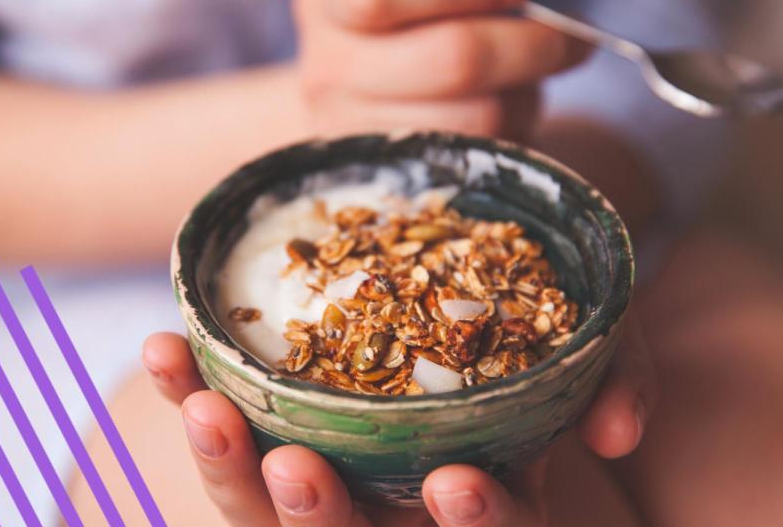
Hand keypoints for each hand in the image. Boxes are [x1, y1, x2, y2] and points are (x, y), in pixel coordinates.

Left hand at [141, 316, 656, 525]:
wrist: (452, 279)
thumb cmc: (525, 323)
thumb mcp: (590, 342)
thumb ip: (617, 376)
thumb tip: (617, 430)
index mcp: (478, 500)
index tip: (455, 484)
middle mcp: (394, 508)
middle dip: (318, 520)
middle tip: (295, 466)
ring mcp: (326, 475)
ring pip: (263, 511)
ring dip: (227, 469)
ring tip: (204, 408)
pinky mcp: (266, 429)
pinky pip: (219, 436)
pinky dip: (187, 394)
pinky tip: (165, 349)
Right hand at [295, 0, 590, 141]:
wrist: (364, 98)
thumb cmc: (405, 19)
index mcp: (327, 3)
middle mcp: (330, 74)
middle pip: (450, 59)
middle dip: (525, 41)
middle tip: (561, 32)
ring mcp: (361, 135)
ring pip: (479, 115)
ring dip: (526, 87)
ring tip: (534, 66)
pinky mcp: (403, 181)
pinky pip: (485, 153)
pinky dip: (514, 123)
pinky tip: (510, 101)